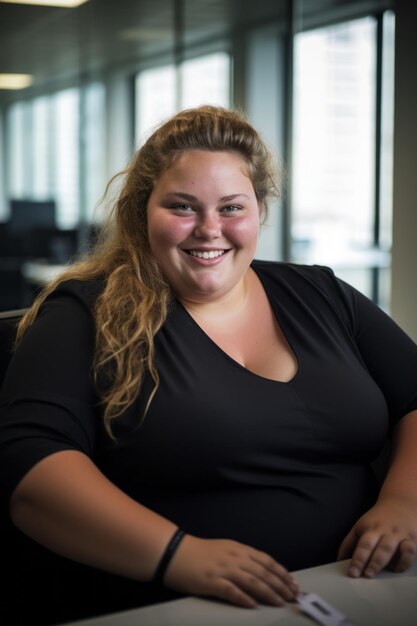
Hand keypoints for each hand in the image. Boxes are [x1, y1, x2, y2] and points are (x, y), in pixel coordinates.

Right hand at [163, 535, 298, 607]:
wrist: (176, 553)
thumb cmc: (201, 552)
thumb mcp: (226, 548)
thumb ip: (244, 558)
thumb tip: (263, 571)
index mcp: (239, 549)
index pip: (266, 560)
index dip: (282, 572)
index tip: (293, 583)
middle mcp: (235, 557)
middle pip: (263, 572)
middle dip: (280, 585)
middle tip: (292, 596)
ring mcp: (224, 569)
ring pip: (252, 581)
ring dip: (268, 593)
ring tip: (280, 602)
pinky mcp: (212, 582)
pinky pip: (232, 591)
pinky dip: (244, 598)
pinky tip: (253, 606)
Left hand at [337, 496, 416, 577]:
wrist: (401, 502)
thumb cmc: (378, 519)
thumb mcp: (360, 526)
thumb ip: (349, 543)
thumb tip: (338, 560)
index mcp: (369, 528)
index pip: (362, 545)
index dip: (357, 559)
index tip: (352, 573)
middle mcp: (383, 531)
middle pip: (376, 546)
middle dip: (370, 561)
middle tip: (365, 575)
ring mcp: (398, 535)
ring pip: (391, 548)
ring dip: (384, 562)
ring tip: (378, 574)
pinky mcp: (412, 539)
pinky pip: (409, 551)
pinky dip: (404, 562)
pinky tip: (397, 569)